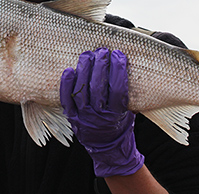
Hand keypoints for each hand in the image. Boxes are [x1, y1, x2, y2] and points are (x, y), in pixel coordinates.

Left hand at [60, 48, 143, 176]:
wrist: (107, 147)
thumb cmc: (120, 122)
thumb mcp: (130, 110)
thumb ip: (129, 92)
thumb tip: (132, 64)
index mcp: (117, 114)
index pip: (118, 88)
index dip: (118, 69)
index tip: (119, 54)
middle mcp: (100, 116)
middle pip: (98, 87)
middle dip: (100, 65)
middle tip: (102, 51)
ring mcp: (84, 117)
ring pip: (82, 90)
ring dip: (84, 69)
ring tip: (88, 55)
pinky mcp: (72, 116)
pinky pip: (66, 99)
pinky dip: (67, 84)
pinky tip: (70, 70)